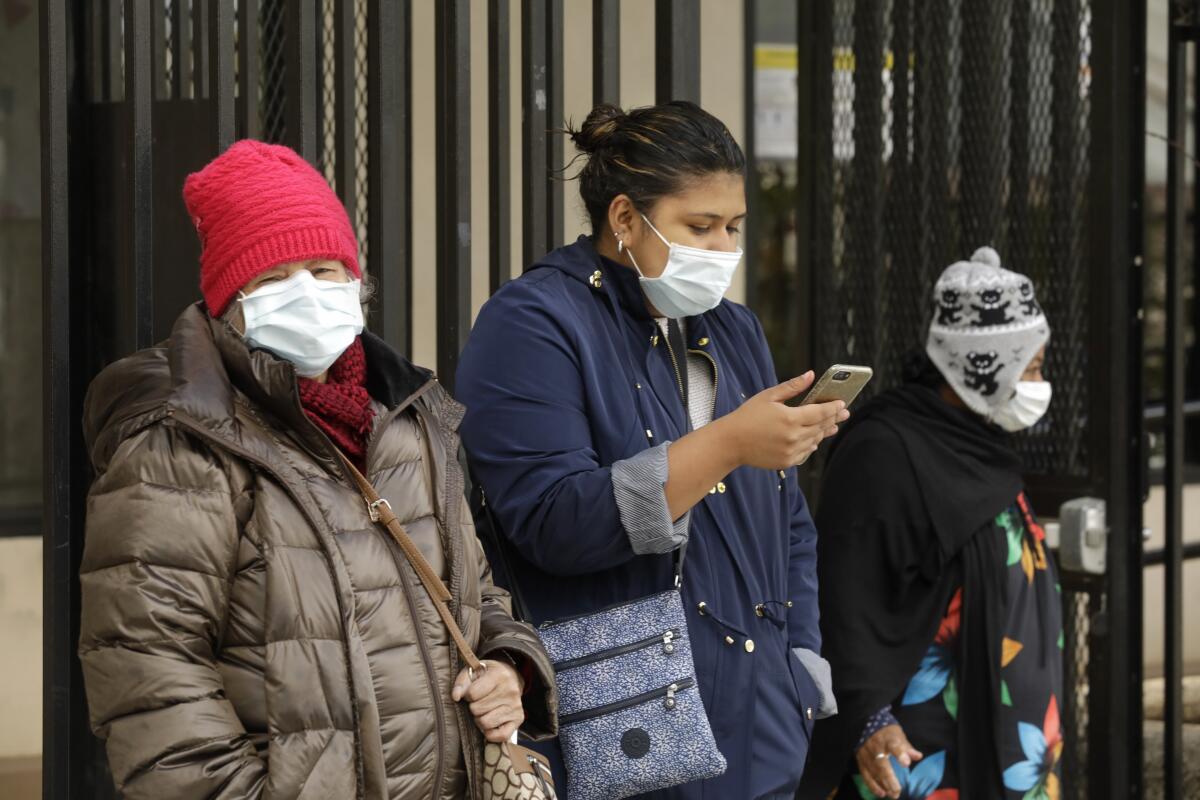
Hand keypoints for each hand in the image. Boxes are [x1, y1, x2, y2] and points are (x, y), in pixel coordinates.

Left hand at [452, 660, 525, 743]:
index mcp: (499, 675)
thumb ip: (462, 682)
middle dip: (474, 707)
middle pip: (477, 710)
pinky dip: (491, 734)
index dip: (467, 695)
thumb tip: (456, 697)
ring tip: (484, 711)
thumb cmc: (488, 675)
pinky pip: (501, 736)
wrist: (511, 676)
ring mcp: (516, 706)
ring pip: (486, 723)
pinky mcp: (519, 719)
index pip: (472, 694)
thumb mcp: (474, 671)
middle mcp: (511, 690)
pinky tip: (490, 724)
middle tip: (479, 702)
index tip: (471, 693)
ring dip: (480, 719)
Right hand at [720, 372, 848, 469]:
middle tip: (844, 413)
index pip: (821, 412)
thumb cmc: (747, 416)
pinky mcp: (786, 462)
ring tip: (832, 425)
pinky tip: (814, 440)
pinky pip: (806, 453)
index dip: (834, 407)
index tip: (842, 403)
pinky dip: (811, 445)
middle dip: (834, 418)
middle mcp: (794, 437)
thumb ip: (792, 386)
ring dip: (824, 432)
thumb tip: (811, 375)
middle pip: (821, 426)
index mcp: (790, 418)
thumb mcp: (768, 396)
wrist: (731, 442)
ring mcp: (791, 451)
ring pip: (815, 440)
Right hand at [855, 724, 923, 798]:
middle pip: (882, 764)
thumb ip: (907, 747)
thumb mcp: (898, 735)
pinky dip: (873, 785)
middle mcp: (875, 746)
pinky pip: (866, 775)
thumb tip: (918, 756)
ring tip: (893, 795)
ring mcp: (866, 754)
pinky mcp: (860, 761)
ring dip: (883, 784)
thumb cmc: (886, 733)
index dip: (899, 754)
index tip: (905, 763)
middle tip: (897, 791)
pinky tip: (881, 793)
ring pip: (874, 771)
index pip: (894, 745)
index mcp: (887, 738)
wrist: (865, 725)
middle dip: (889, 778)